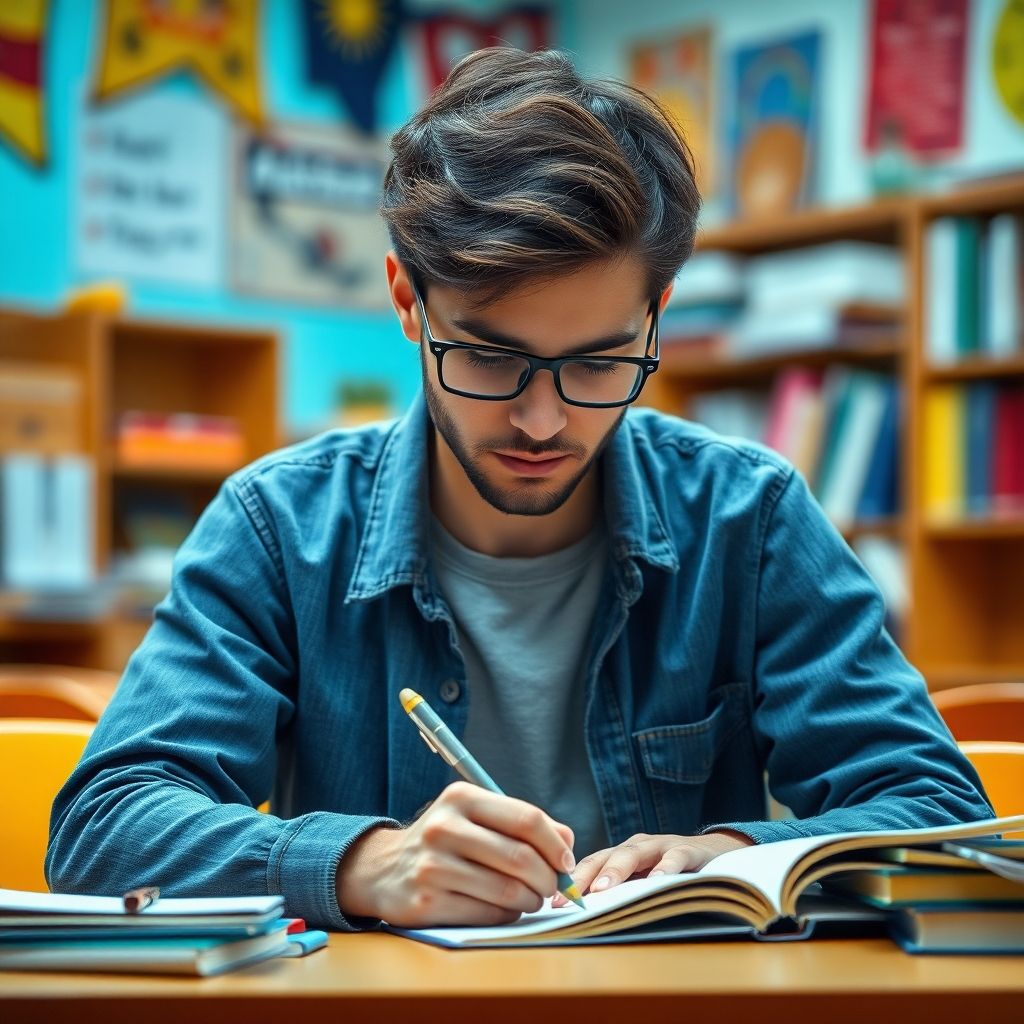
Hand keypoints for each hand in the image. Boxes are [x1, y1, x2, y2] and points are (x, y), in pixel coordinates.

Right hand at [336, 781, 574, 927]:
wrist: (383, 869)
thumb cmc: (445, 841)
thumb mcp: (475, 817)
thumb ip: (521, 823)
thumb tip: (567, 842)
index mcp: (462, 798)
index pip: (526, 819)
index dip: (555, 844)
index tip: (566, 861)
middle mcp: (444, 827)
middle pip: (520, 858)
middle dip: (547, 877)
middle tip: (552, 886)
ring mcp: (433, 866)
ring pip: (508, 890)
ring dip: (530, 900)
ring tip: (529, 898)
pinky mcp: (427, 903)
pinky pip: (488, 914)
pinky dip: (507, 915)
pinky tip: (504, 909)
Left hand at [551, 829, 753, 906]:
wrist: (716, 853)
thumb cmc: (671, 873)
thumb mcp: (643, 881)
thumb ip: (620, 893)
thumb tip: (587, 919)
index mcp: (621, 855)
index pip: (590, 864)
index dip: (571, 882)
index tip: (553, 903)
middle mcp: (636, 846)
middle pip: (605, 857)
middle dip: (585, 877)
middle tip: (570, 896)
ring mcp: (661, 846)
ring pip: (634, 854)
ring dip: (616, 870)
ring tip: (603, 889)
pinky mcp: (688, 850)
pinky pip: (675, 858)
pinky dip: (665, 868)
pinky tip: (657, 882)